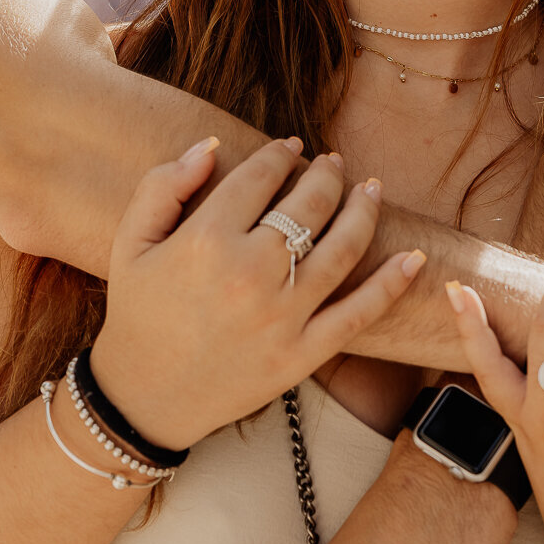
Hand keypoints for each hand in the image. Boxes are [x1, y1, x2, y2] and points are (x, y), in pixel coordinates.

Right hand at [92, 138, 424, 448]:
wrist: (145, 398)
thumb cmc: (138, 312)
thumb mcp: (131, 241)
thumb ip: (163, 185)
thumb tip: (211, 146)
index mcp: (206, 240)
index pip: (260, 176)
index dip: (281, 154)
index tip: (291, 148)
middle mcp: (250, 273)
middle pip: (308, 205)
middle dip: (327, 175)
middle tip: (334, 164)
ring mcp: (281, 317)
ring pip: (341, 248)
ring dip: (363, 210)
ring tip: (371, 189)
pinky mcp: (302, 355)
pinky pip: (359, 315)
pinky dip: (391, 284)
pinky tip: (412, 257)